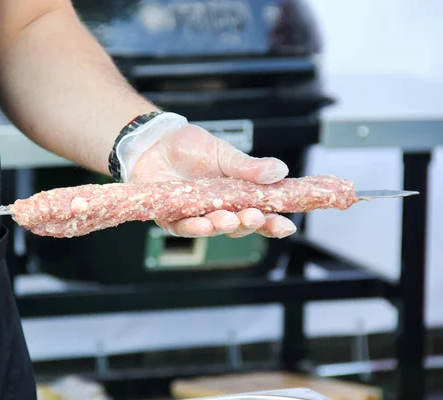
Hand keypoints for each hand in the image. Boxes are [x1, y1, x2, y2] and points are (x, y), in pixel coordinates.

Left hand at [128, 124, 296, 238]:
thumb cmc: (189, 148)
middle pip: (238, 227)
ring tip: (229, 219)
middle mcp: (218, 210)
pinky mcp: (171, 218)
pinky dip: (193, 228)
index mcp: (236, 197)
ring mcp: (195, 216)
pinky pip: (183, 228)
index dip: (273, 224)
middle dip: (249, 225)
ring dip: (222, 227)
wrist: (155, 141)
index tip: (287, 226)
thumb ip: (248, 167)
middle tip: (256, 217)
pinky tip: (203, 225)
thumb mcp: (223, 153)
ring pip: (213, 230)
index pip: (259, 215)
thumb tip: (280, 170)